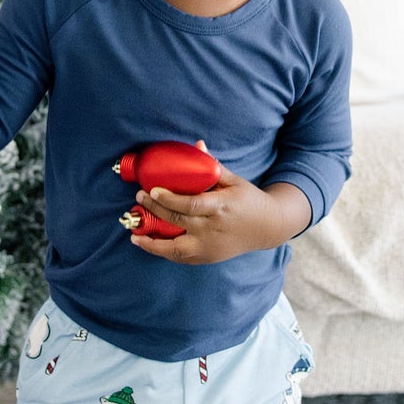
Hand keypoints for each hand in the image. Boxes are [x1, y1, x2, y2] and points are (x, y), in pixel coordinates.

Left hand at [128, 141, 311, 263]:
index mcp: (221, 207)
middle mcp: (214, 229)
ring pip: (176, 249)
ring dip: (152, 243)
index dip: (169, 199)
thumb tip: (197, 146)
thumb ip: (212, 167)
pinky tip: (149, 244)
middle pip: (178, 221)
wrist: (269, 227)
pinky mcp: (209, 257)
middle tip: (139, 197)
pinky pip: (181, 257)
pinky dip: (164, 252)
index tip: (152, 190)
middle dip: (155, 210)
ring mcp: (210, 247)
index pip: (191, 205)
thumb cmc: (250, 200)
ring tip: (135, 235)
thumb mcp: (234, 181)